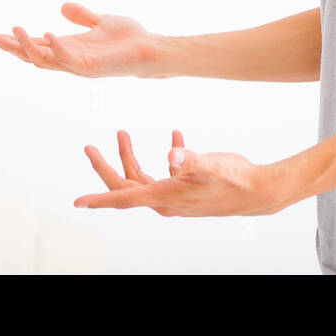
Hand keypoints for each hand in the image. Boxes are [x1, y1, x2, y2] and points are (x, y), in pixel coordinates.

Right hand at [0, 2, 164, 77]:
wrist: (152, 49)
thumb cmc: (129, 38)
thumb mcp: (101, 21)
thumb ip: (83, 16)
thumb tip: (62, 7)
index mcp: (70, 47)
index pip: (36, 45)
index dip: (16, 41)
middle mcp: (70, 58)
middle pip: (33, 56)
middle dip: (12, 48)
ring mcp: (80, 65)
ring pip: (45, 60)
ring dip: (29, 46)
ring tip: (14, 30)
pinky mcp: (92, 67)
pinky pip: (69, 59)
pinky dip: (58, 47)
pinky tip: (48, 33)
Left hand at [73, 129, 276, 216]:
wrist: (258, 191)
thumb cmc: (234, 180)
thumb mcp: (210, 164)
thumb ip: (189, 158)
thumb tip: (172, 153)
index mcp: (164, 197)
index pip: (124, 198)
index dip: (99, 199)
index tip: (78, 202)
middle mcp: (165, 200)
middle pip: (125, 185)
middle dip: (106, 165)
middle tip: (90, 147)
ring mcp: (174, 194)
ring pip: (141, 177)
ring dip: (129, 156)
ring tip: (122, 133)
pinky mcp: (185, 187)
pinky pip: (165, 172)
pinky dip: (165, 154)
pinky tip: (175, 136)